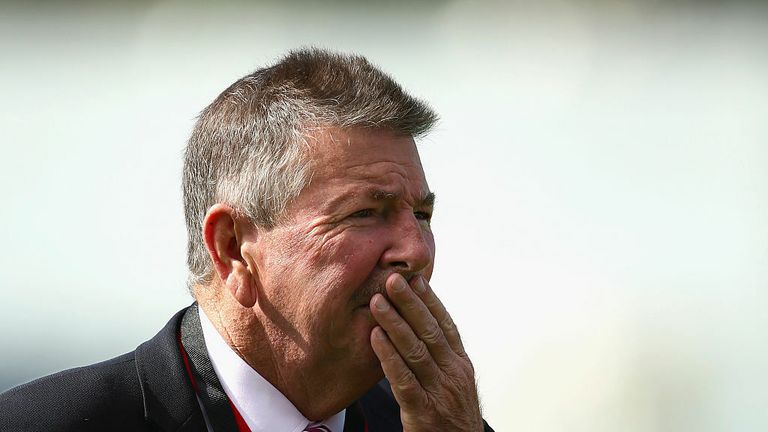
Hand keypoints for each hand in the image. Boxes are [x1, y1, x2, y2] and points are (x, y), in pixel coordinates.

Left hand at [369, 273, 482, 431]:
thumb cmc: (451, 417)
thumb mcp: (454, 384)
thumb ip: (441, 359)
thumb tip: (421, 327)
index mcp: (461, 365)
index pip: (446, 325)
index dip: (430, 301)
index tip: (415, 279)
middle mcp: (453, 374)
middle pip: (430, 331)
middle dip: (410, 303)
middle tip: (392, 279)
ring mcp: (439, 392)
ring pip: (415, 350)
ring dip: (394, 323)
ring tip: (378, 301)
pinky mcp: (423, 411)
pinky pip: (403, 379)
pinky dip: (388, 356)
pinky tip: (375, 338)